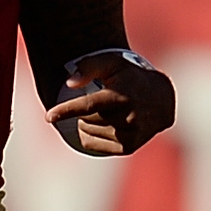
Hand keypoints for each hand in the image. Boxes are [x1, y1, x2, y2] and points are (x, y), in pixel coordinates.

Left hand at [46, 49, 174, 155]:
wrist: (161, 99)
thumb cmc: (129, 77)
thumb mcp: (111, 63)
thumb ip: (88, 66)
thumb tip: (70, 83)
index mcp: (121, 96)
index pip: (88, 105)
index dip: (66, 110)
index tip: (49, 116)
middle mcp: (127, 118)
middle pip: (84, 119)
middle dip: (83, 111)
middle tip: (99, 102)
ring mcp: (129, 135)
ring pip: (86, 132)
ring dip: (87, 122)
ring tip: (106, 112)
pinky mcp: (128, 147)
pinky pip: (92, 144)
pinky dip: (91, 135)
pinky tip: (106, 124)